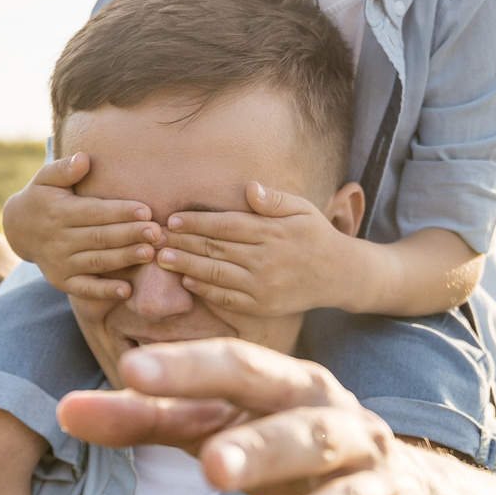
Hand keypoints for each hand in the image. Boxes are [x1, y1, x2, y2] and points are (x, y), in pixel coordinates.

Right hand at [1, 153, 160, 301]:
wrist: (17, 229)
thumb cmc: (41, 198)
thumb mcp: (45, 178)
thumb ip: (64, 169)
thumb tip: (84, 159)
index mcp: (59, 212)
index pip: (95, 212)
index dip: (121, 212)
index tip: (146, 210)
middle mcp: (59, 239)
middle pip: (100, 237)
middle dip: (130, 235)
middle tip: (157, 233)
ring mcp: (60, 263)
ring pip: (98, 261)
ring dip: (125, 259)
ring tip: (150, 254)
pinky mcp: (62, 281)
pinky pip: (85, 288)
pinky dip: (105, 291)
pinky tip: (127, 290)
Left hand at [58, 340, 440, 494]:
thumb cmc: (291, 451)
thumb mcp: (225, 429)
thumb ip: (148, 418)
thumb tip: (63, 409)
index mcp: (297, 387)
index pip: (242, 369)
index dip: (192, 368)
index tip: (135, 370)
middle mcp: (347, 429)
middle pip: (304, 432)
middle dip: (261, 447)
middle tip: (211, 464)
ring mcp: (374, 492)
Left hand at [157, 182, 362, 317]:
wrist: (339, 275)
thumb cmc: (316, 236)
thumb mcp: (302, 210)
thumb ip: (274, 199)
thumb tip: (249, 188)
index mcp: (272, 232)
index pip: (226, 225)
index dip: (196, 221)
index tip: (172, 218)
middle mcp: (265, 260)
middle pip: (216, 249)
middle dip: (183, 242)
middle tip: (156, 237)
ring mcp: (263, 286)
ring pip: (216, 274)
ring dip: (185, 265)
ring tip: (161, 258)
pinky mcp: (262, 307)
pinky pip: (227, 299)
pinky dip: (204, 290)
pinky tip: (186, 280)